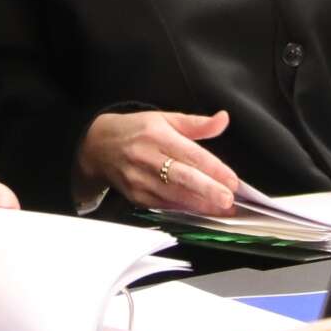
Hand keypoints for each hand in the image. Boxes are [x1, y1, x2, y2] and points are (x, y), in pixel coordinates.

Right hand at [75, 110, 239, 214]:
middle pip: (182, 177)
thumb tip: (223, 119)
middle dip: (208, 190)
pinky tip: (200, 211)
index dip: (214, 169)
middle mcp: (147, 158)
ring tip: (222, 209)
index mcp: (157, 135)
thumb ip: (197, 123)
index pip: (191, 154)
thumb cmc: (136, 131)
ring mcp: (139, 180)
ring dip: (200, 204)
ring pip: (174, 196)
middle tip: (228, 199)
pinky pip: (164, 206)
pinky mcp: (135, 196)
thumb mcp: (165, 119)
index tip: (233, 180)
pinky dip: (184, 210)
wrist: (98, 147)